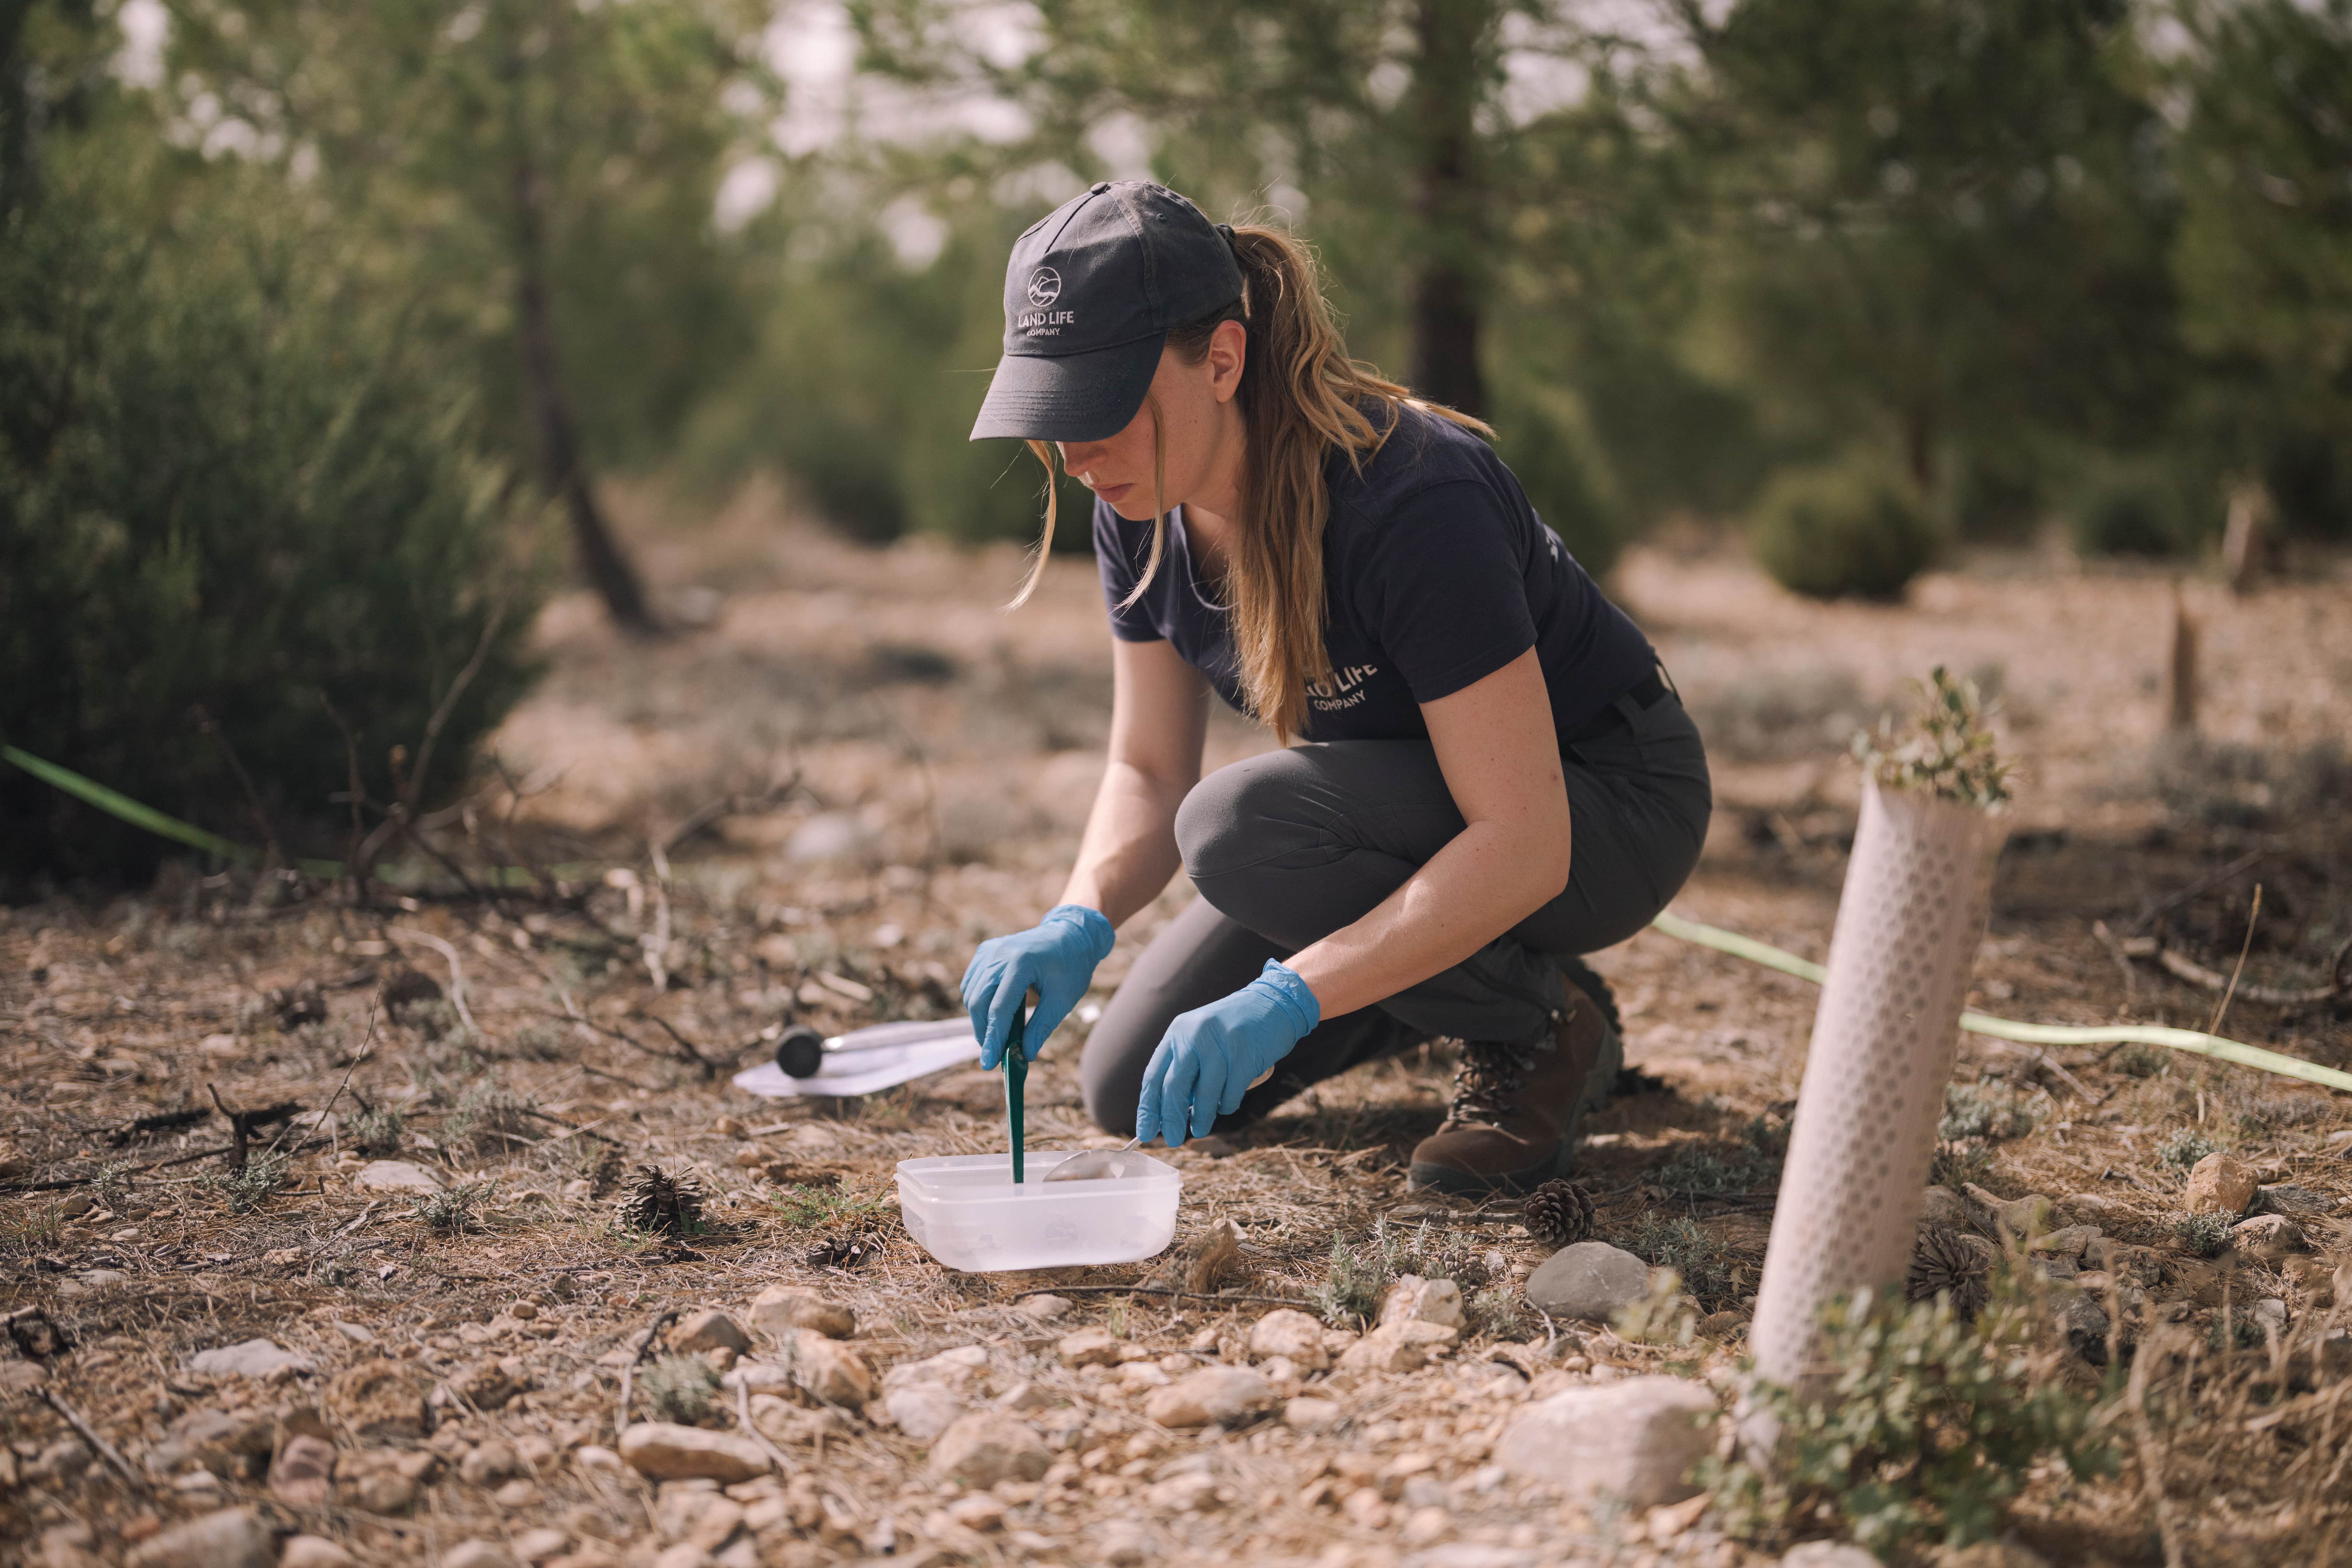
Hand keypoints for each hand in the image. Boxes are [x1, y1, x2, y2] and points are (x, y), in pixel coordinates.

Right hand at [961, 904, 1114, 1068]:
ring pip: (971, 994)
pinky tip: (992, 1015)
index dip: (993, 1038)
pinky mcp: (985, 952)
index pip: (999, 1008)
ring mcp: (989, 950)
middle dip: (984, 1032)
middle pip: (979, 1002)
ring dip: (980, 1019)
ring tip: (997, 1037)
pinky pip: (972, 983)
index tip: (989, 1064)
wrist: (1070, 935)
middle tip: (995, 1054)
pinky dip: (977, 1003)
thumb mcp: (1063, 999)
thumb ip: (1042, 1027)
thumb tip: (1025, 1055)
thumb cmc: (1071, 966)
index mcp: (1021, 962)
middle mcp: (999, 953)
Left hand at [1135, 960, 1319, 1145]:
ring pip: (1203, 1095)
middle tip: (1173, 1141)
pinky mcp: (1244, 1054)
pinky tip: (1226, 1106)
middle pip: (1173, 1088)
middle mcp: (1195, 1035)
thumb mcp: (1200, 1037)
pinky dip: (1226, 1106)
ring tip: (1199, 1130)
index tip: (1145, 1132)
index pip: (1153, 1076)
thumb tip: (1168, 1111)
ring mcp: (1220, 1044)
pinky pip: (1230, 1094)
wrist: (1273, 1004)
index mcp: (1178, 1031)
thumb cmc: (1233, 1028)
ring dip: (1201, 1119)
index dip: (1148, 1108)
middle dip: (1170, 1119)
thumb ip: (1184, 1066)